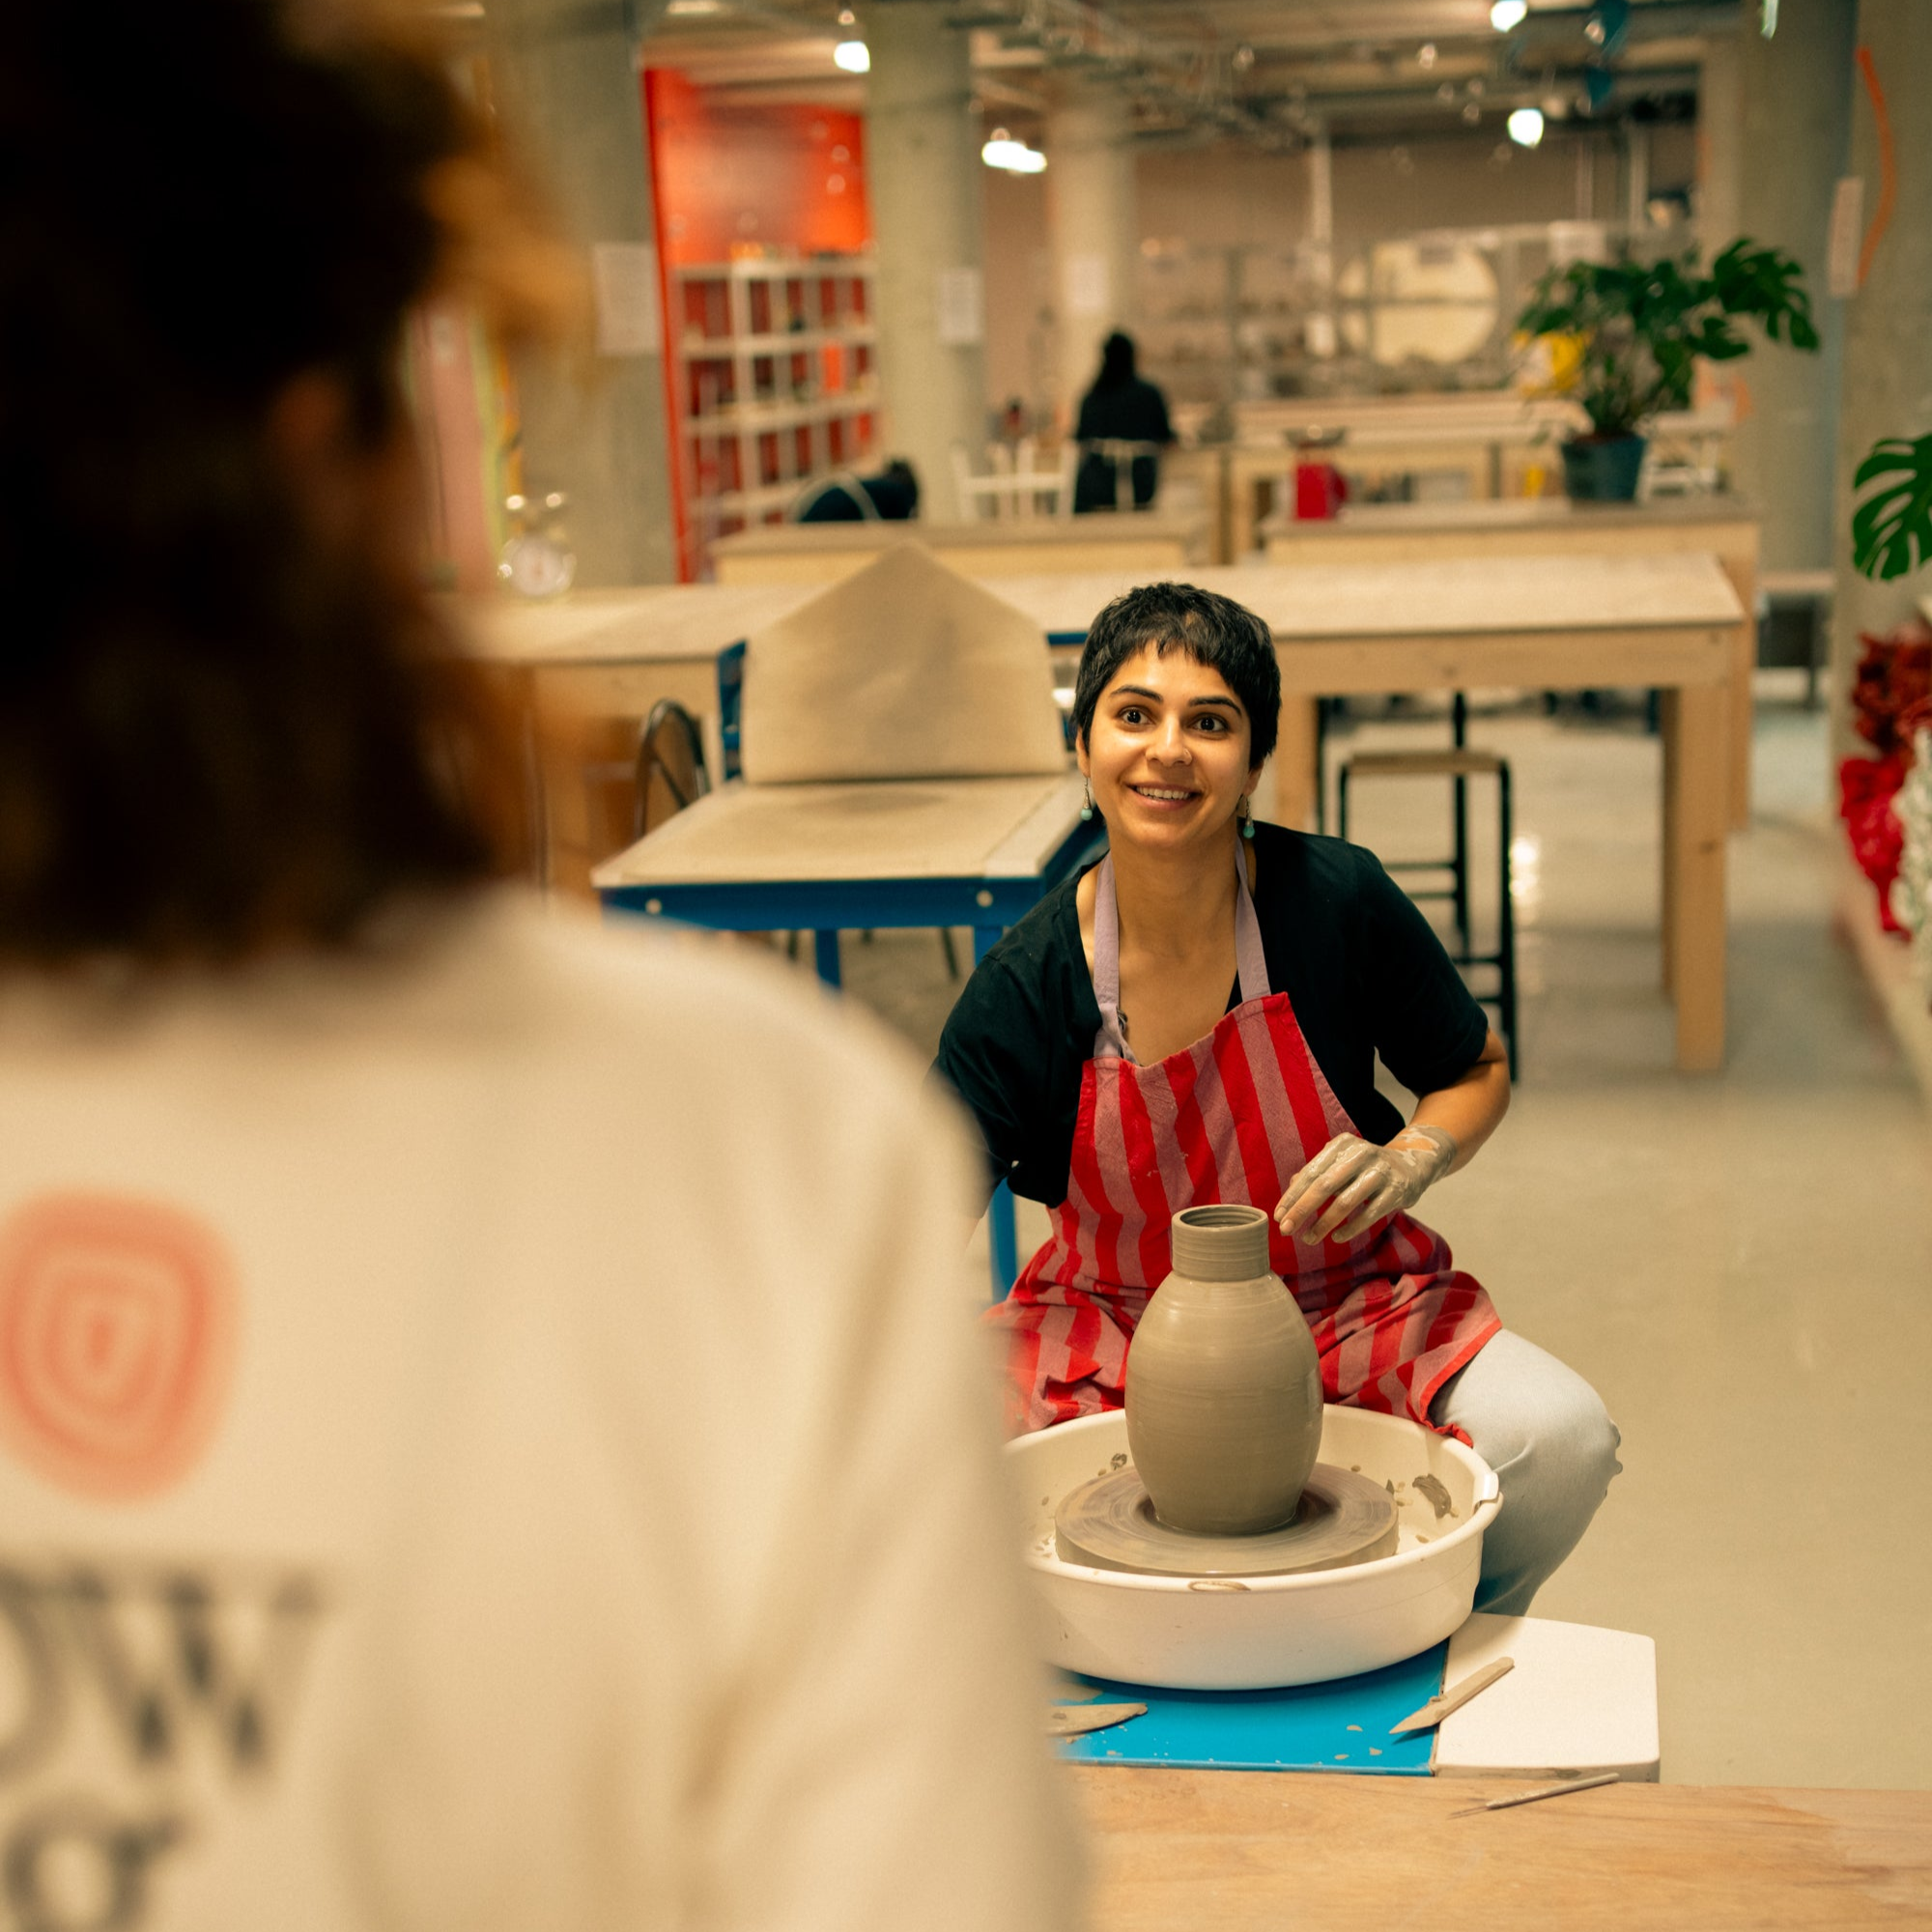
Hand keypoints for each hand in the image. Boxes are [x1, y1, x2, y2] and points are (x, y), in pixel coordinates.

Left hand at [1274, 1125, 1457, 1246]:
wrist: (1412, 1165)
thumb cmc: (1366, 1168)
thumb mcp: (1341, 1164)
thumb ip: (1317, 1174)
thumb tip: (1290, 1191)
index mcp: (1342, 1145)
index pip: (1311, 1172)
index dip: (1293, 1196)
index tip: (1278, 1216)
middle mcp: (1361, 1154)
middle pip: (1324, 1185)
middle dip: (1302, 1210)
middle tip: (1286, 1230)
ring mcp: (1381, 1172)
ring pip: (1345, 1202)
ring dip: (1323, 1224)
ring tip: (1309, 1239)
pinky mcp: (1397, 1190)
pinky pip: (1369, 1214)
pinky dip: (1350, 1228)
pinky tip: (1336, 1238)